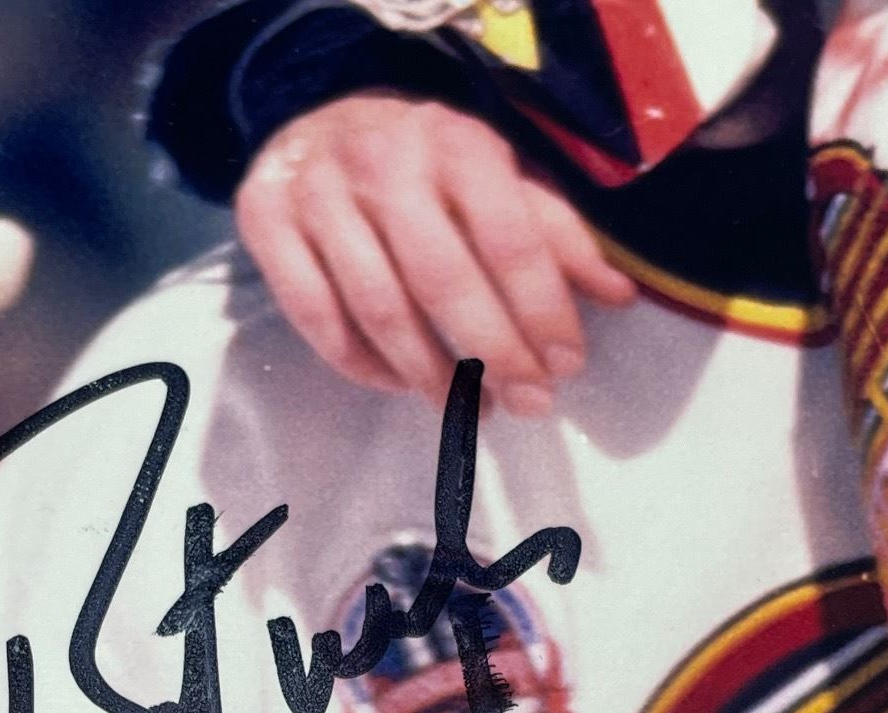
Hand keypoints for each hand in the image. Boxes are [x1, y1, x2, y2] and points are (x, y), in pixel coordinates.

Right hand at [234, 93, 636, 414]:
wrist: (314, 127)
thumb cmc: (424, 168)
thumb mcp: (494, 180)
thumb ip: (553, 236)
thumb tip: (618, 297)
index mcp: (453, 142)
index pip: (506, 236)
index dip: (540, 308)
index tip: (567, 365)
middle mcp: (382, 161)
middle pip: (442, 279)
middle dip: (493, 354)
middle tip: (529, 405)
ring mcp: (318, 194)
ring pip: (378, 308)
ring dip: (431, 375)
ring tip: (470, 411)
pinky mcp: (268, 224)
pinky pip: (318, 318)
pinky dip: (364, 366)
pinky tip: (403, 388)